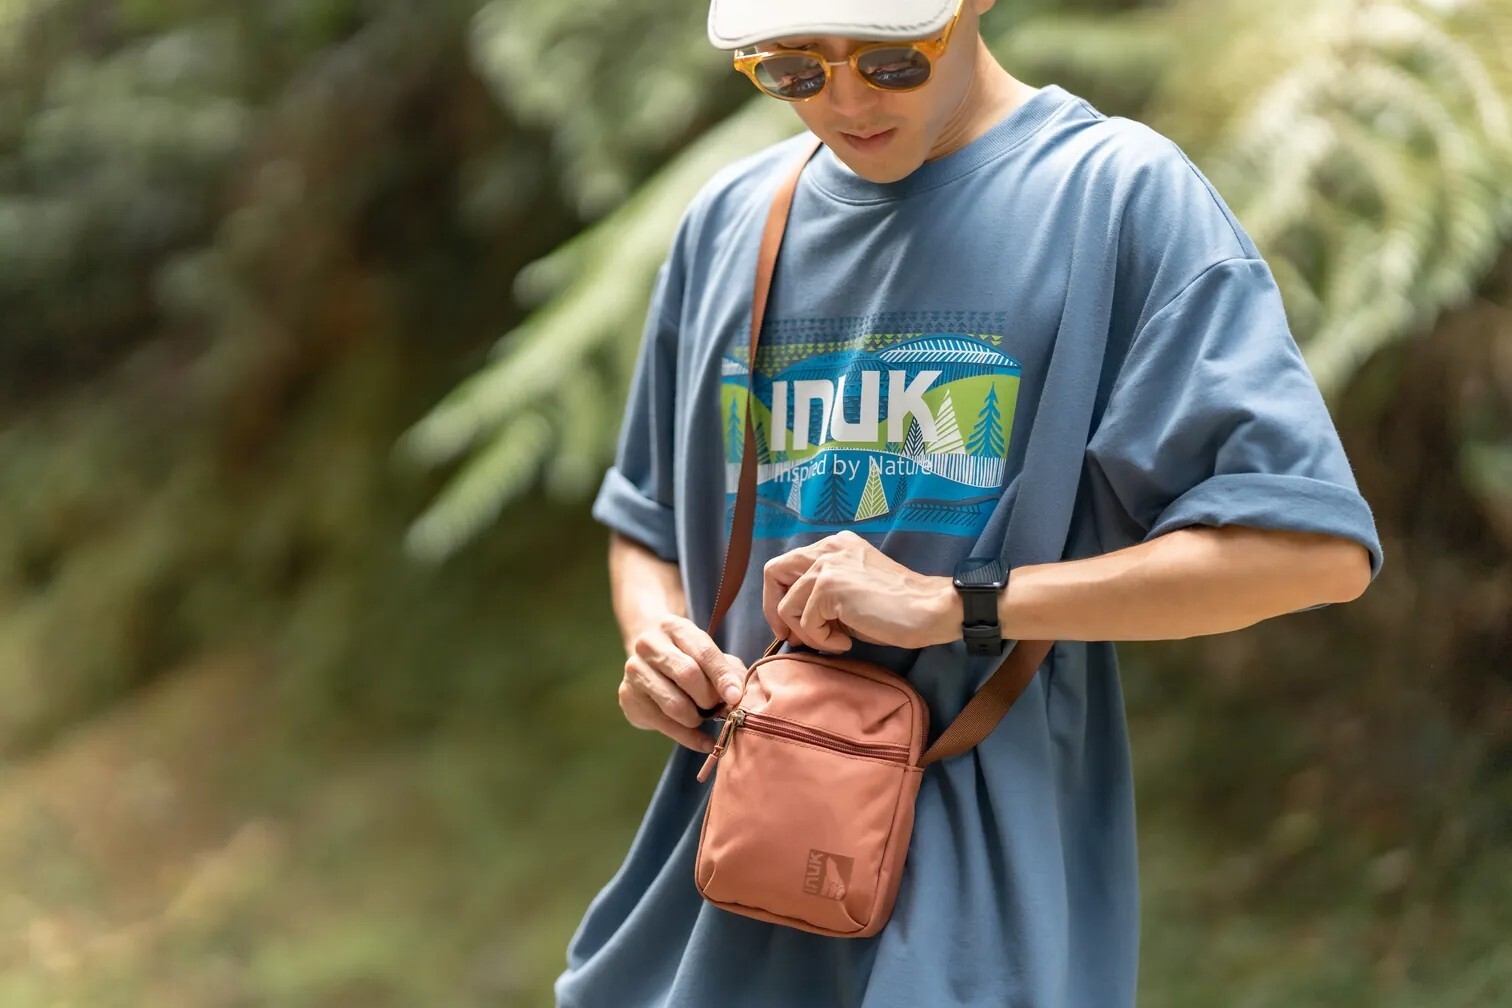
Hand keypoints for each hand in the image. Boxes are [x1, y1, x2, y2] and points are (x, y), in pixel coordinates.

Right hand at [618, 615, 747, 752]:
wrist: (647, 658)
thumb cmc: (688, 658)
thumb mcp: (709, 656)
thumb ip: (728, 672)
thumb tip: (739, 697)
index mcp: (675, 628)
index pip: (703, 652)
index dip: (722, 676)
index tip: (736, 698)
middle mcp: (650, 645)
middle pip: (687, 675)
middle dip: (709, 697)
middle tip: (718, 707)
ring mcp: (635, 670)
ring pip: (674, 703)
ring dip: (697, 718)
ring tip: (703, 717)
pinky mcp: (628, 697)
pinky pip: (664, 724)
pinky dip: (689, 737)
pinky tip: (703, 742)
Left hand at [762, 531, 960, 652]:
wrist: (930, 608)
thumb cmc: (896, 608)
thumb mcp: (851, 593)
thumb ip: (820, 596)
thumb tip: (789, 625)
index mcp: (834, 546)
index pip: (786, 566)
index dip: (780, 598)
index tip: (792, 626)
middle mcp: (827, 548)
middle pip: (773, 573)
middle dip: (775, 611)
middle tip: (793, 638)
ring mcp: (827, 565)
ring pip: (787, 606)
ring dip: (807, 633)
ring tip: (836, 641)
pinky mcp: (830, 586)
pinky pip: (805, 623)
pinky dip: (822, 640)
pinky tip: (846, 642)